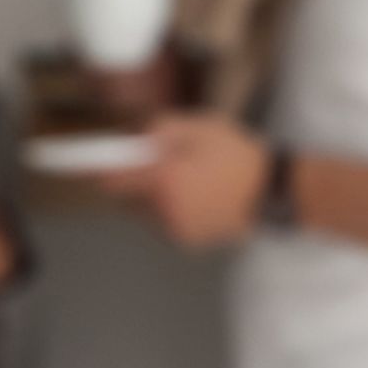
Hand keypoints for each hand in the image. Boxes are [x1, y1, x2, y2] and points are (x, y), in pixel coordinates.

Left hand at [102, 113, 268, 247]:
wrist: (272, 193)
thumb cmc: (239, 156)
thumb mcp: (200, 126)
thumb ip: (161, 129)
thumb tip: (136, 138)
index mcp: (164, 181)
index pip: (112, 181)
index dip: (103, 169)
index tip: (95, 162)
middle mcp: (164, 210)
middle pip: (128, 198)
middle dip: (137, 182)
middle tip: (163, 167)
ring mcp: (177, 230)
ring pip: (147, 212)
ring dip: (156, 198)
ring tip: (189, 182)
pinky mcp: (189, 241)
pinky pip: (166, 223)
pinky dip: (173, 211)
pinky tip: (199, 199)